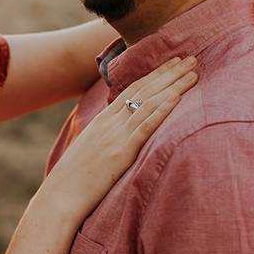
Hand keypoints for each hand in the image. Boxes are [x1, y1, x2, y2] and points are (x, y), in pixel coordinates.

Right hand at [44, 56, 197, 220]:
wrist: (60, 195)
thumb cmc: (75, 178)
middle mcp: (111, 122)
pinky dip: (163, 109)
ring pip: (149, 102)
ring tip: (193, 72)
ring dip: (173, 85)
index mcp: (104, 119)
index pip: (134, 88)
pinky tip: (177, 97)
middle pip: (144, 90)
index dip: (155, 74)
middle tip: (191, 58)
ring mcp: (116, 135)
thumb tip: (124, 135)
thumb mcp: (91, 150)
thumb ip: (108, 138)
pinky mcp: (121, 152)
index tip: (173, 62)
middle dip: (169, 73)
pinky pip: (146, 126)